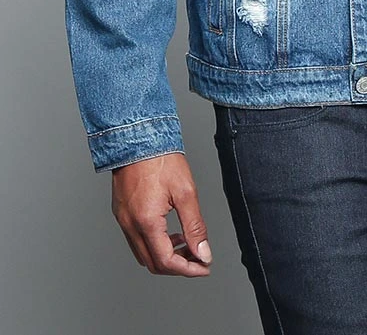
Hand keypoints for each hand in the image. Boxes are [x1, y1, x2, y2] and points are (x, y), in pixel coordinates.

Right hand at [111, 152, 212, 275]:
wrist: (138, 136)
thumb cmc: (160, 159)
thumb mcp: (185, 192)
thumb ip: (195, 226)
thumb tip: (203, 253)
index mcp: (146, 222)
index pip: (166, 261)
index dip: (188, 269)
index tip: (204, 267)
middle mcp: (130, 225)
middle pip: (153, 263)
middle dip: (178, 266)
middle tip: (198, 258)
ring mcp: (122, 219)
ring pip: (143, 254)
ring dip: (165, 255)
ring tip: (186, 243)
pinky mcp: (121, 212)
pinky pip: (136, 239)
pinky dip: (154, 243)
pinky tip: (169, 231)